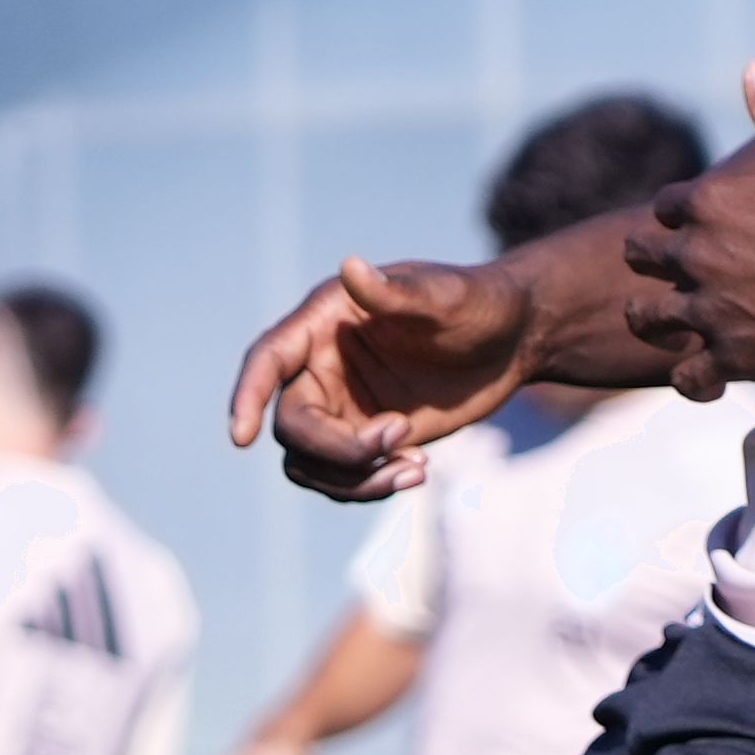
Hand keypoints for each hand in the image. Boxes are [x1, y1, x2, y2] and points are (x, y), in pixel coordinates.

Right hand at [230, 253, 536, 500]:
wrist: (514, 338)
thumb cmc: (479, 301)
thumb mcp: (444, 295)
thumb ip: (395, 290)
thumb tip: (350, 267)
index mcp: (326, 321)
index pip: (269, 360)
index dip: (247, 395)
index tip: (240, 437)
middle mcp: (322, 366)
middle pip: (291, 425)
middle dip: (337, 448)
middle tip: (398, 438)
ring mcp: (342, 407)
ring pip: (309, 462)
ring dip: (354, 480)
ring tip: (414, 469)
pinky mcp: (366, 438)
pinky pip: (344, 479)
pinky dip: (372, 487)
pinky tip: (419, 471)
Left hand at [618, 65, 754, 394]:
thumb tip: (754, 66)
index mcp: (710, 202)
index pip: (665, 204)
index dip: (679, 213)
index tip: (696, 221)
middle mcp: (697, 256)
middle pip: (640, 254)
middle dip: (653, 258)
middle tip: (674, 267)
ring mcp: (708, 310)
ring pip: (646, 316)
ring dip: (654, 317)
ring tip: (669, 320)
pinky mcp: (729, 357)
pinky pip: (686, 377)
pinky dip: (692, 377)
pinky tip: (706, 372)